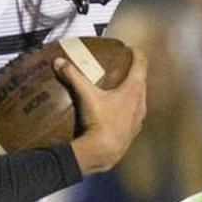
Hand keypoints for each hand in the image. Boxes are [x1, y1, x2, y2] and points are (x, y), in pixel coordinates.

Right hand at [58, 48, 147, 174]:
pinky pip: (134, 115)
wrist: (103, 153)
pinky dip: (128, 109)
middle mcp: (141, 103)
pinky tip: (117, 112)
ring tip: (120, 89)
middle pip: (141, 81)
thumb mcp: (86, 96)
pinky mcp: (133, 132)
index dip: (137, 54)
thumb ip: (74, 76)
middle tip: (123, 67)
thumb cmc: (100, 121)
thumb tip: (59, 62)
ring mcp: (139, 119)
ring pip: (140, 100)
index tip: (132, 48)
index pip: (141, 65)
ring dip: (133, 92)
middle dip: (134, 72)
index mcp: (133, 90)